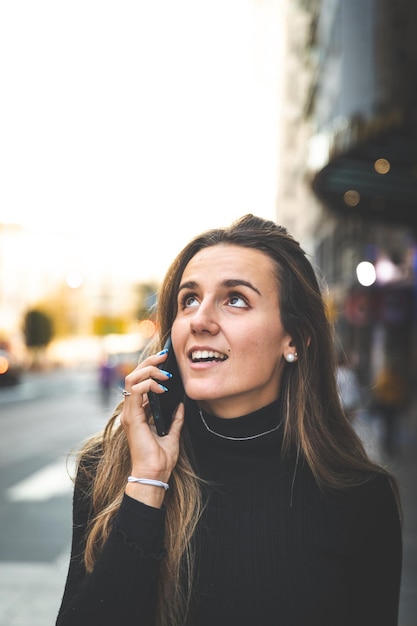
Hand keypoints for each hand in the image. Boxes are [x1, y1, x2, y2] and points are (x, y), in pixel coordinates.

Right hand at [119, 350, 183, 505]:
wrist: (155, 473)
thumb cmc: (161, 459)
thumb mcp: (173, 434)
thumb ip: (176, 419)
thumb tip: (182, 405)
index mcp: (139, 413)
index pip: (140, 383)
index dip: (150, 369)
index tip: (165, 361)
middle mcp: (132, 411)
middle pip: (134, 376)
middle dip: (149, 363)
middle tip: (164, 356)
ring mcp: (129, 414)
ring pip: (131, 379)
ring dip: (149, 371)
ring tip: (165, 375)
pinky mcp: (131, 418)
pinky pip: (134, 391)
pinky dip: (147, 385)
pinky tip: (161, 388)